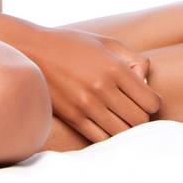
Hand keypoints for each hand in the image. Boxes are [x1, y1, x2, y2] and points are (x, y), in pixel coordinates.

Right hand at [16, 26, 161, 142]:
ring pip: (122, 134)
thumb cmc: (72, 44)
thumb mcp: (106, 43)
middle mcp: (102, 88)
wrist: (31, 50)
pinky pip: (101, 139)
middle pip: (140, 121)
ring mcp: (86, 105)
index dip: (152, 103)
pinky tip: (105, 126)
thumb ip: (133, 59)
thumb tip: (146, 82)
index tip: (143, 99)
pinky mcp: (72, 117)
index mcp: (114, 68)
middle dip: (141, 118)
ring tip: (119, 119)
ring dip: (125, 129)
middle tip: (132, 110)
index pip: (151, 102)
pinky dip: (108, 137)